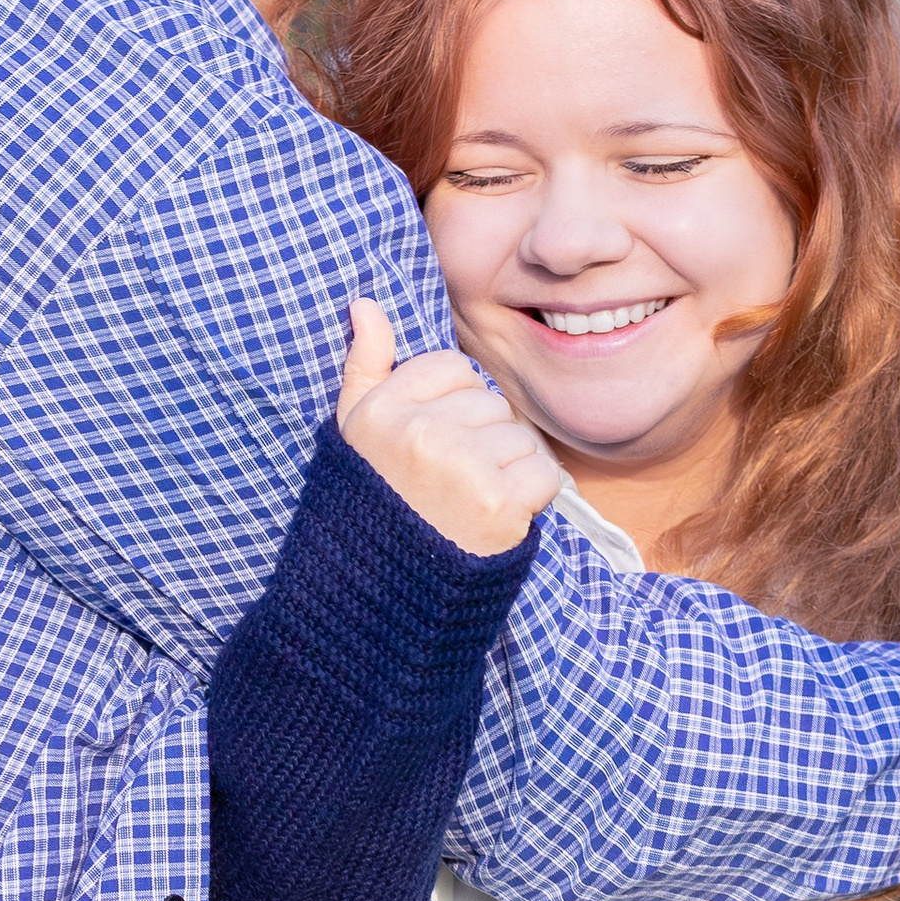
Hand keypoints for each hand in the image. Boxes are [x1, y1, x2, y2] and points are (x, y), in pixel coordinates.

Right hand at [336, 298, 559, 558]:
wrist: (385, 596)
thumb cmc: (375, 507)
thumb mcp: (355, 432)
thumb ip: (363, 366)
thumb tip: (365, 304)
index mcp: (381, 409)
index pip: (452, 368)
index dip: (451, 408)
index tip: (430, 450)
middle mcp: (418, 432)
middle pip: (490, 403)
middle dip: (482, 440)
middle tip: (451, 485)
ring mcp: (460, 466)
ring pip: (520, 436)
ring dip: (510, 470)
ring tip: (473, 503)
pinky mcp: (498, 502)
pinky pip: (545, 473)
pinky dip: (533, 498)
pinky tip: (499, 519)